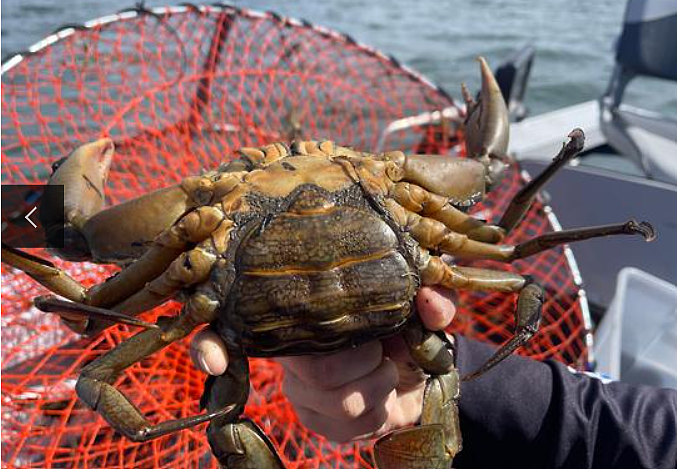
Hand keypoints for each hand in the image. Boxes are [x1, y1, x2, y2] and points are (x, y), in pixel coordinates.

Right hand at [190, 286, 455, 442]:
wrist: (419, 367)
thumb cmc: (405, 324)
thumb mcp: (419, 305)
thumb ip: (430, 298)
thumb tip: (431, 303)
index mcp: (303, 314)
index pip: (237, 328)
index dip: (213, 345)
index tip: (213, 359)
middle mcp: (291, 353)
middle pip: (314, 367)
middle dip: (364, 361)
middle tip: (383, 350)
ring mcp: (302, 392)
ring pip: (336, 399)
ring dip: (378, 384)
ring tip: (387, 369)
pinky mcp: (318, 422)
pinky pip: (346, 427)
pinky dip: (379, 410)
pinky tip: (384, 396)